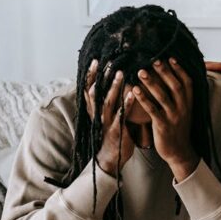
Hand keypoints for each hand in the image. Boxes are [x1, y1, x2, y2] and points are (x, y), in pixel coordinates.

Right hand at [84, 60, 134, 177]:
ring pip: (107, 102)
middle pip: (96, 92)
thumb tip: (110, 83)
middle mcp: (97, 115)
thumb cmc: (111, 134)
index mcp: (94, 110)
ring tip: (121, 73)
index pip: (88, 89)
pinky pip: (120, 116)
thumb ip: (106, 101)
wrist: (110, 159)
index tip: (95, 60)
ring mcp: (106, 123)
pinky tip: (132, 94)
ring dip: (114, 87)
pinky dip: (125, 105)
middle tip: (109, 62)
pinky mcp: (116, 131)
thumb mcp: (105, 116)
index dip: (90, 75)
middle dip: (102, 77)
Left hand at [133, 58, 198, 180]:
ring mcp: (174, 117)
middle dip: (165, 72)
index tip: (170, 57)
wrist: (179, 151)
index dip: (179, 69)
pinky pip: (152, 110)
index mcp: (189, 102)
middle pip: (175, 86)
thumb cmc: (178, 128)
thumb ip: (180, 96)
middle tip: (154, 59)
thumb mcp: (184, 110)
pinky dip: (143, 99)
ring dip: (152, 82)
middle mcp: (183, 108)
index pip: (187, 82)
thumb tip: (171, 77)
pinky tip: (135, 89)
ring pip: (163, 96)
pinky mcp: (163, 126)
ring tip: (141, 71)